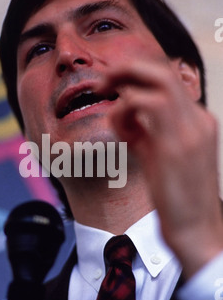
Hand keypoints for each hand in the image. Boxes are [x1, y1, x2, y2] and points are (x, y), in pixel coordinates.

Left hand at [108, 56, 222, 277]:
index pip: (166, 82)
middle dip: (127, 67)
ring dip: (123, 82)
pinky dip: (124, 111)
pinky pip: (146, 105)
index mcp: (197, 121)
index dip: (135, 78)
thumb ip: (145, 132)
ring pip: (158, 79)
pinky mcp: (175, 145)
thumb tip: (123, 116)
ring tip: (103, 98)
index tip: (112, 88)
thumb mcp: (159, 156)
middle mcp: (198, 119)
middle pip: (163, 70)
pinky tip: (121, 132)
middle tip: (101, 82)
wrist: (195, 231)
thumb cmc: (175, 198)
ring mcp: (190, 129)